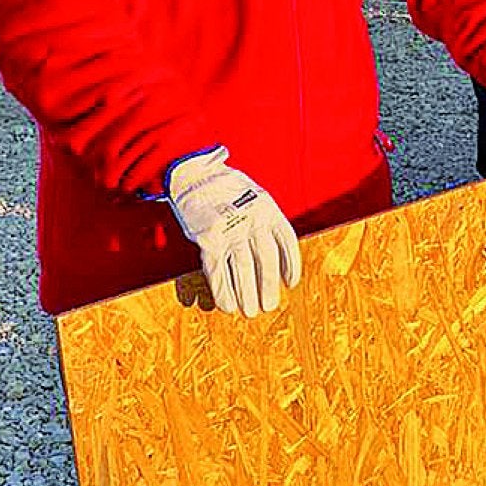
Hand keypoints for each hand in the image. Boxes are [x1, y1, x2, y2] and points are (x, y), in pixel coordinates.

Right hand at [165, 148, 300, 317]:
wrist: (194, 174)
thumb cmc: (227, 188)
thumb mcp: (255, 195)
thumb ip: (265, 220)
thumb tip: (275, 252)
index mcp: (268, 208)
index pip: (286, 240)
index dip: (291, 264)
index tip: (291, 282)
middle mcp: (252, 220)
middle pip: (266, 260)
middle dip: (268, 286)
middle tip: (268, 306)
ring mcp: (230, 230)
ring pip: (243, 269)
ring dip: (247, 294)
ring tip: (250, 311)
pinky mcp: (208, 239)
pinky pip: (218, 271)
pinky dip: (223, 291)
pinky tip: (228, 305)